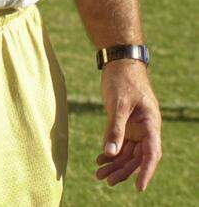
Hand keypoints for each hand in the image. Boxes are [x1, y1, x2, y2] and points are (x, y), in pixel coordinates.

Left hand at [95, 61, 161, 190]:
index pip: (151, 154)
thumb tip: (110, 153)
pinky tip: (100, 160)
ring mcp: (136, 127)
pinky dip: (111, 152)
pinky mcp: (126, 124)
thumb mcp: (117, 104)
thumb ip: (114, 128)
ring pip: (128, 152)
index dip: (146, 172)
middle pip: (137, 157)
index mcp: (151, 124)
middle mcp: (146, 129)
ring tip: (99, 174)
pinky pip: (121, 143)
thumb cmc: (123, 80)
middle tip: (106, 180)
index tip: (139, 187)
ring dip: (115, 164)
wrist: (120, 62)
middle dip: (123, 171)